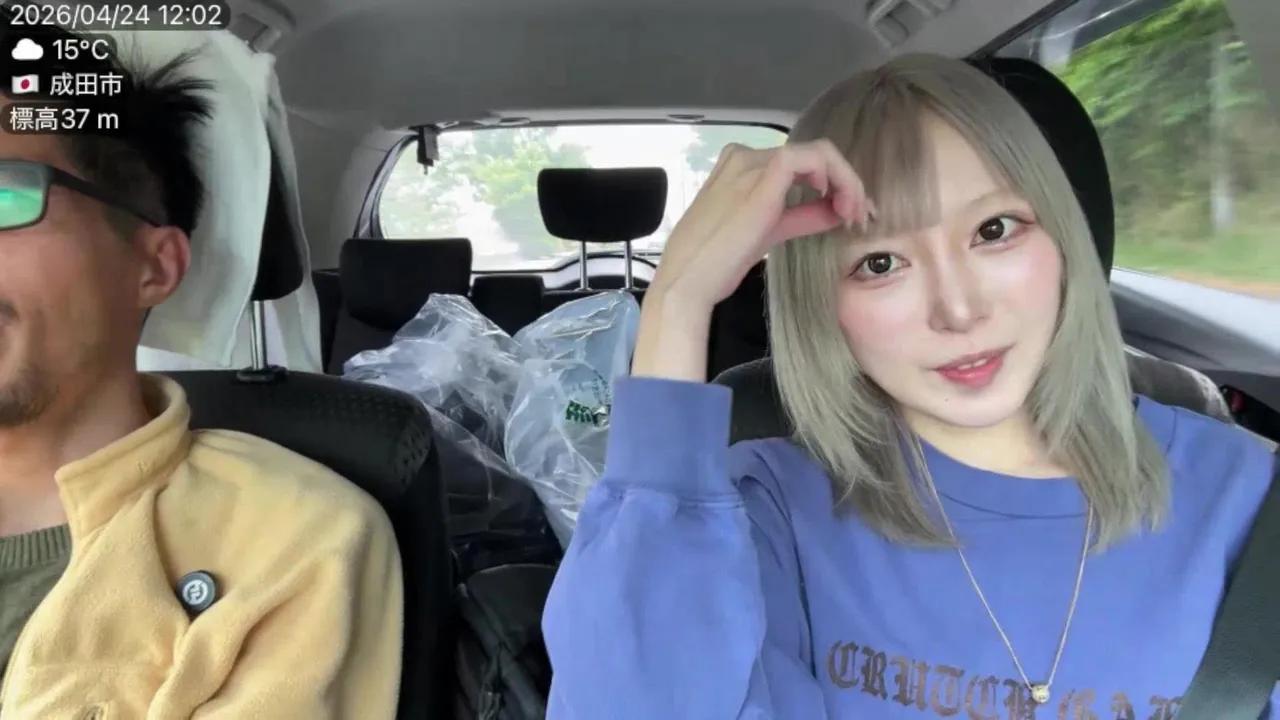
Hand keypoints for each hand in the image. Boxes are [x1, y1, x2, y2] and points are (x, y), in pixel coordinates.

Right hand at [630, 141, 872, 380]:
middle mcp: (745, 157)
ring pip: (820, 153)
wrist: (688, 279)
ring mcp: (751, 164)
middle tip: (861, 216)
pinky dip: (838, 178)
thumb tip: (838, 210)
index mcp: (741, 166)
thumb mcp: (767, 232)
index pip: (801, 163)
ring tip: (855, 214)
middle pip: (815, 155)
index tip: (851, 214)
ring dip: (848, 182)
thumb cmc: (717, 262)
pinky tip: (841, 205)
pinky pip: (814, 159)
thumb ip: (801, 216)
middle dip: (848, 183)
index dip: (836, 183)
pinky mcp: (762, 178)